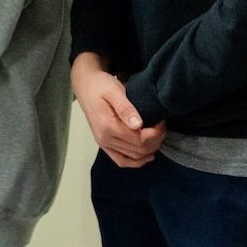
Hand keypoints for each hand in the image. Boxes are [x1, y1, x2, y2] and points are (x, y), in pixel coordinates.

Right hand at [72, 53, 165, 167]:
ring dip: (149, 149)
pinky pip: (122, 161)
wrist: (85, 85)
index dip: (156, 133)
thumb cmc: (100, 85)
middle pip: (139, 150)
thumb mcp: (114, 90)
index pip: (139, 140)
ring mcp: (103, 144)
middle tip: (161, 125)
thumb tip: (138, 125)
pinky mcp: (104, 144)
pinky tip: (147, 155)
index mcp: (107, 126)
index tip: (161, 120)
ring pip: (133, 158)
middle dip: (155, 140)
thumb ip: (125, 108)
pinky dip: (136, 162)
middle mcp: (104, 139)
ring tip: (156, 135)